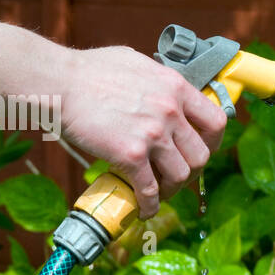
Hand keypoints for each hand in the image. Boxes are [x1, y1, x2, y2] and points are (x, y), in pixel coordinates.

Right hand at [56, 46, 227, 217]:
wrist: (58, 82)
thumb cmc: (89, 70)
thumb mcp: (137, 64)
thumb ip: (159, 83)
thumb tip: (165, 93)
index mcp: (176, 87)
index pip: (216, 121)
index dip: (213, 142)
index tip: (203, 150)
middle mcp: (171, 111)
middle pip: (201, 155)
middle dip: (193, 171)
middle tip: (179, 176)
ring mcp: (152, 134)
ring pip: (181, 175)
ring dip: (173, 189)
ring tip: (160, 192)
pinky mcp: (130, 154)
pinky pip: (150, 190)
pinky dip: (149, 205)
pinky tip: (143, 209)